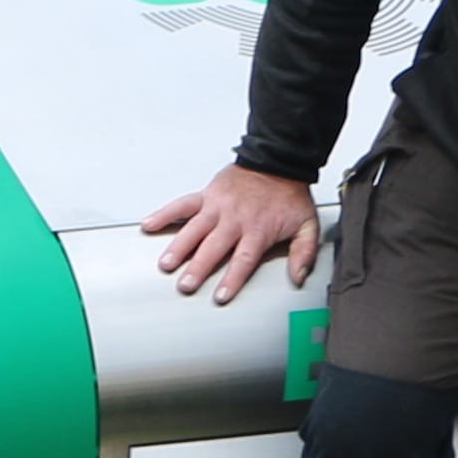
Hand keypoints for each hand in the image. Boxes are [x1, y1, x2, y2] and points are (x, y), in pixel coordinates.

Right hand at [143, 164, 321, 300]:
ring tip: (166, 263)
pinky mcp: (206, 195)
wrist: (278, 161)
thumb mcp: (307, 224)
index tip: (221, 295)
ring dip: (179, 247)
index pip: (243, 259)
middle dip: (198, 267)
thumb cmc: (288, 195)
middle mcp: (234, 219)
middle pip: (213, 247)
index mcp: (258, 229)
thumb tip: (299, 275)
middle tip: (185, 284)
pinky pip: (182, 205)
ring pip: (194, 229)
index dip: (232, 278)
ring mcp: (217, 207)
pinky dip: (164, 214)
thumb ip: (304, 252)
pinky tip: (149, 225)